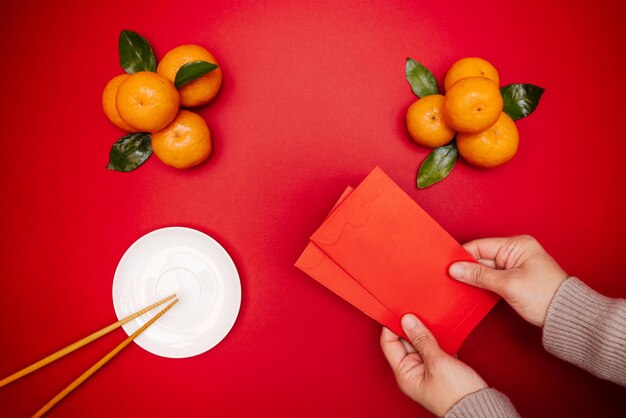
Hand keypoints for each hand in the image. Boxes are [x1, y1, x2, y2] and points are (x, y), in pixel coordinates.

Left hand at [380, 315, 486, 416]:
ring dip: (424, 331)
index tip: (400, 311)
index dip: (392, 326)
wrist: (480, 409)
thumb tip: (407, 320)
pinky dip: (436, 338)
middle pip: (404, 341)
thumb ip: (421, 339)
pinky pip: (433, 347)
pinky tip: (440, 328)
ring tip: (428, 316)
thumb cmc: (456, 395)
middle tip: (416, 309)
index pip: (389, 344)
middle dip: (410, 326)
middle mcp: (412, 371)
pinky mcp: (440, 367)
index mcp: (404, 373)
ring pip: (420, 343)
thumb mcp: (438, 362)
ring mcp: (426, 369)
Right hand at [449, 235, 567, 326]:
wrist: (567, 317)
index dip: (463, 256)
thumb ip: (479, 275)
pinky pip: (492, 277)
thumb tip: (455, 268)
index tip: (447, 266)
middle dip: (467, 268)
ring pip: (485, 269)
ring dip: (474, 277)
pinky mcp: (515, 279)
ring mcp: (516, 265)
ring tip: (458, 284)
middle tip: (449, 278)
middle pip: (482, 257)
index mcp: (517, 245)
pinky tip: (472, 289)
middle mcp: (516, 252)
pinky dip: (483, 283)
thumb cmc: (544, 296)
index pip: (481, 246)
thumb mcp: (508, 284)